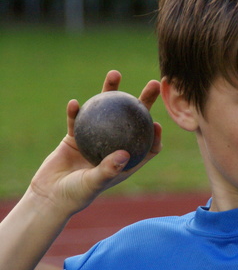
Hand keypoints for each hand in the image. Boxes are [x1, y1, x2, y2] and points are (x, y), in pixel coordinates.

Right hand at [29, 70, 161, 217]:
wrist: (49, 195)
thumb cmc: (76, 195)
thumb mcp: (93, 183)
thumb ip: (108, 169)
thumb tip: (125, 154)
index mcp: (125, 161)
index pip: (148, 146)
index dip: (156, 134)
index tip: (156, 122)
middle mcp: (113, 147)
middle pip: (133, 121)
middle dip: (144, 101)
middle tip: (153, 84)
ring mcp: (95, 139)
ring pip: (107, 112)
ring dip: (110, 92)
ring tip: (115, 74)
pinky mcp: (75, 135)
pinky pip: (77, 119)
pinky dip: (76, 111)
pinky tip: (75, 103)